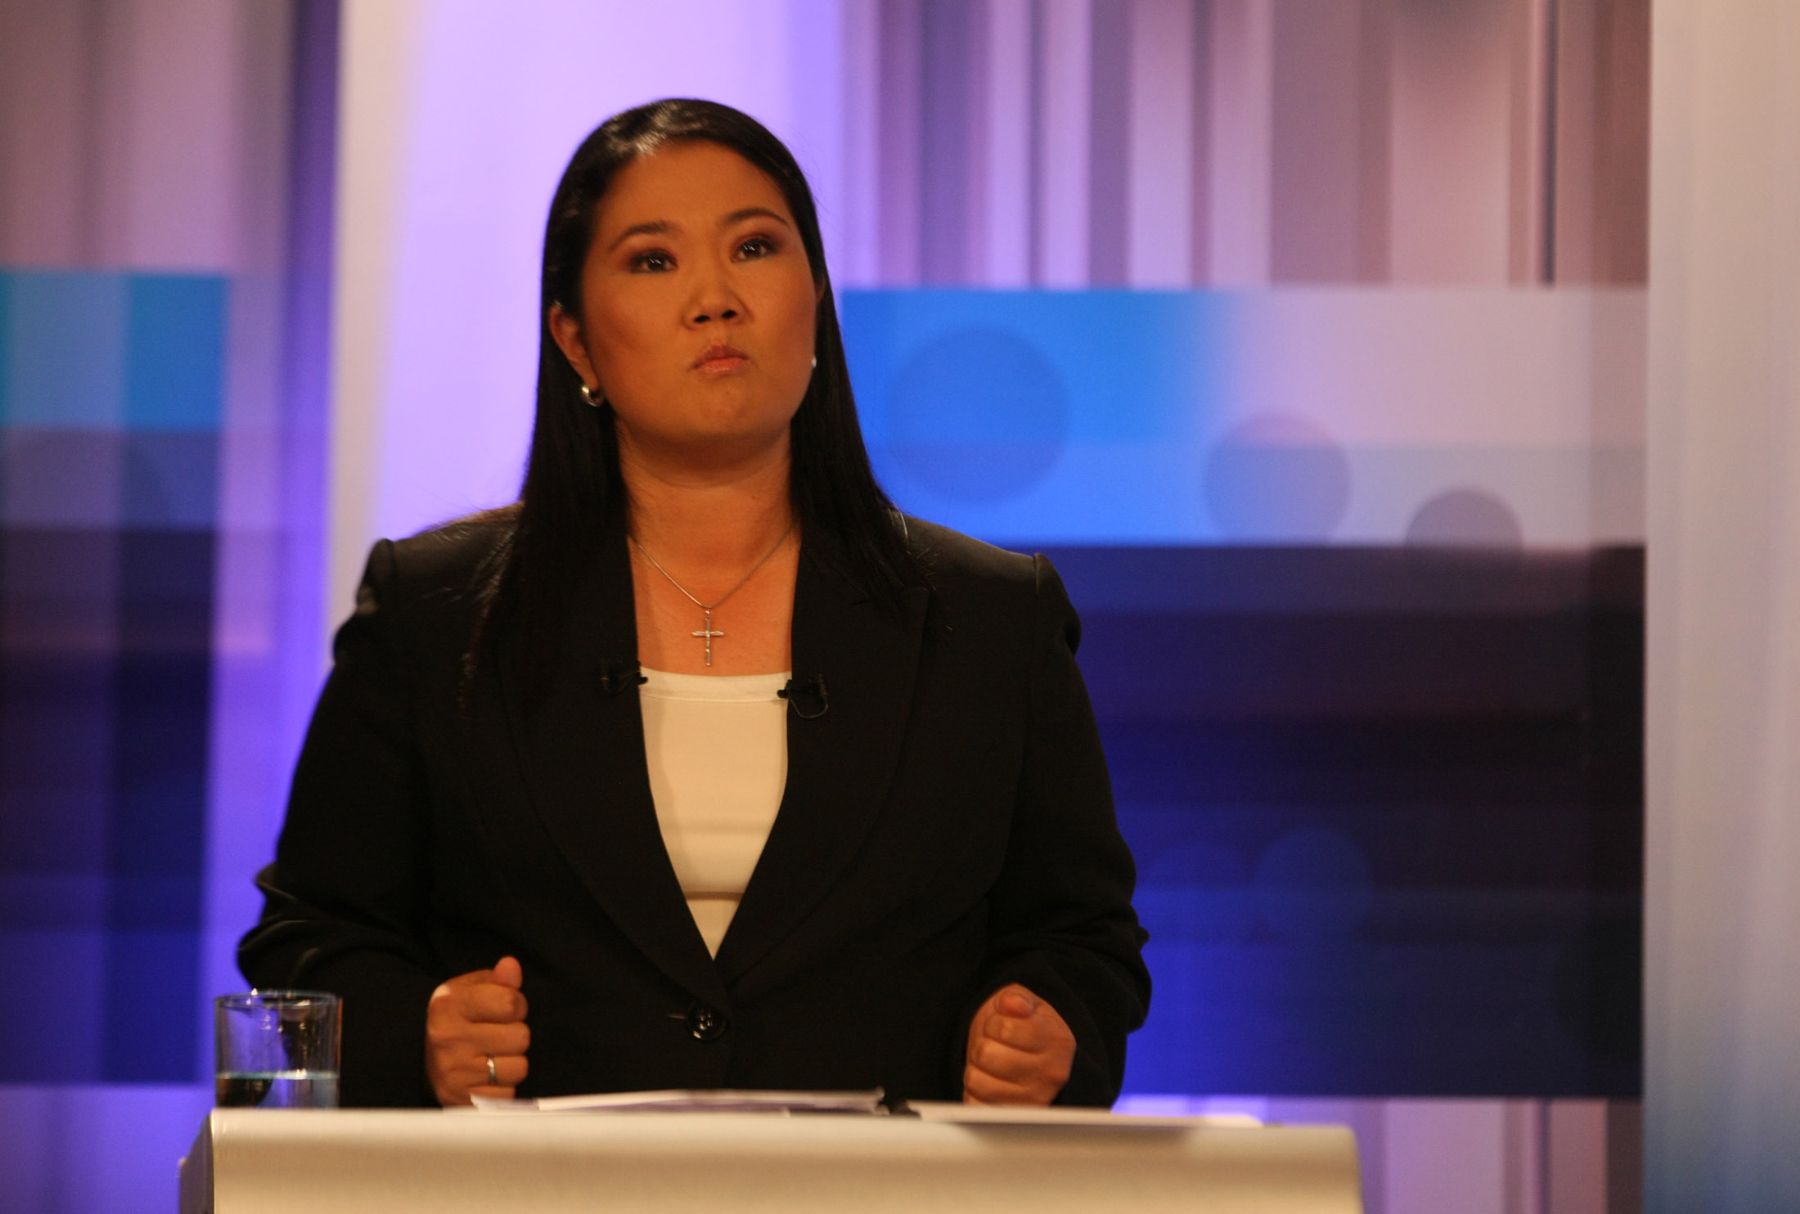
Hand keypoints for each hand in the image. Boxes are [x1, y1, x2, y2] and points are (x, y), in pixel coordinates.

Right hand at [425, 955, 529, 1105]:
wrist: (423, 1061)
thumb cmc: (456, 1020)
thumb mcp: (470, 991)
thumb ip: (497, 979)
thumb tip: (511, 966)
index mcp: (448, 1006)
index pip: (510, 1003)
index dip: (517, 1005)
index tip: (506, 1010)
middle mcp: (447, 1039)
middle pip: (520, 1037)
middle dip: (515, 1035)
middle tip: (497, 1035)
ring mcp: (453, 1072)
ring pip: (518, 1067)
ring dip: (512, 1062)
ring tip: (493, 1056)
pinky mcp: (461, 1101)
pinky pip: (507, 1095)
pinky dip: (504, 1087)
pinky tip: (487, 1077)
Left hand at [962, 983, 1074, 1104]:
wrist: (1034, 1058)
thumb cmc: (1026, 1029)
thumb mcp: (1025, 1004)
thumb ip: (1017, 999)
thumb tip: (1012, 1003)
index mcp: (1057, 1042)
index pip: (1004, 1029)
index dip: (995, 1023)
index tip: (1002, 1026)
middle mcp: (1050, 1076)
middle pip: (987, 1054)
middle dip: (984, 1044)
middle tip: (996, 1045)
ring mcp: (1032, 1102)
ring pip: (976, 1080)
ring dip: (976, 1068)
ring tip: (992, 1064)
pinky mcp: (1011, 1120)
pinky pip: (974, 1104)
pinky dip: (974, 1093)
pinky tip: (990, 1084)